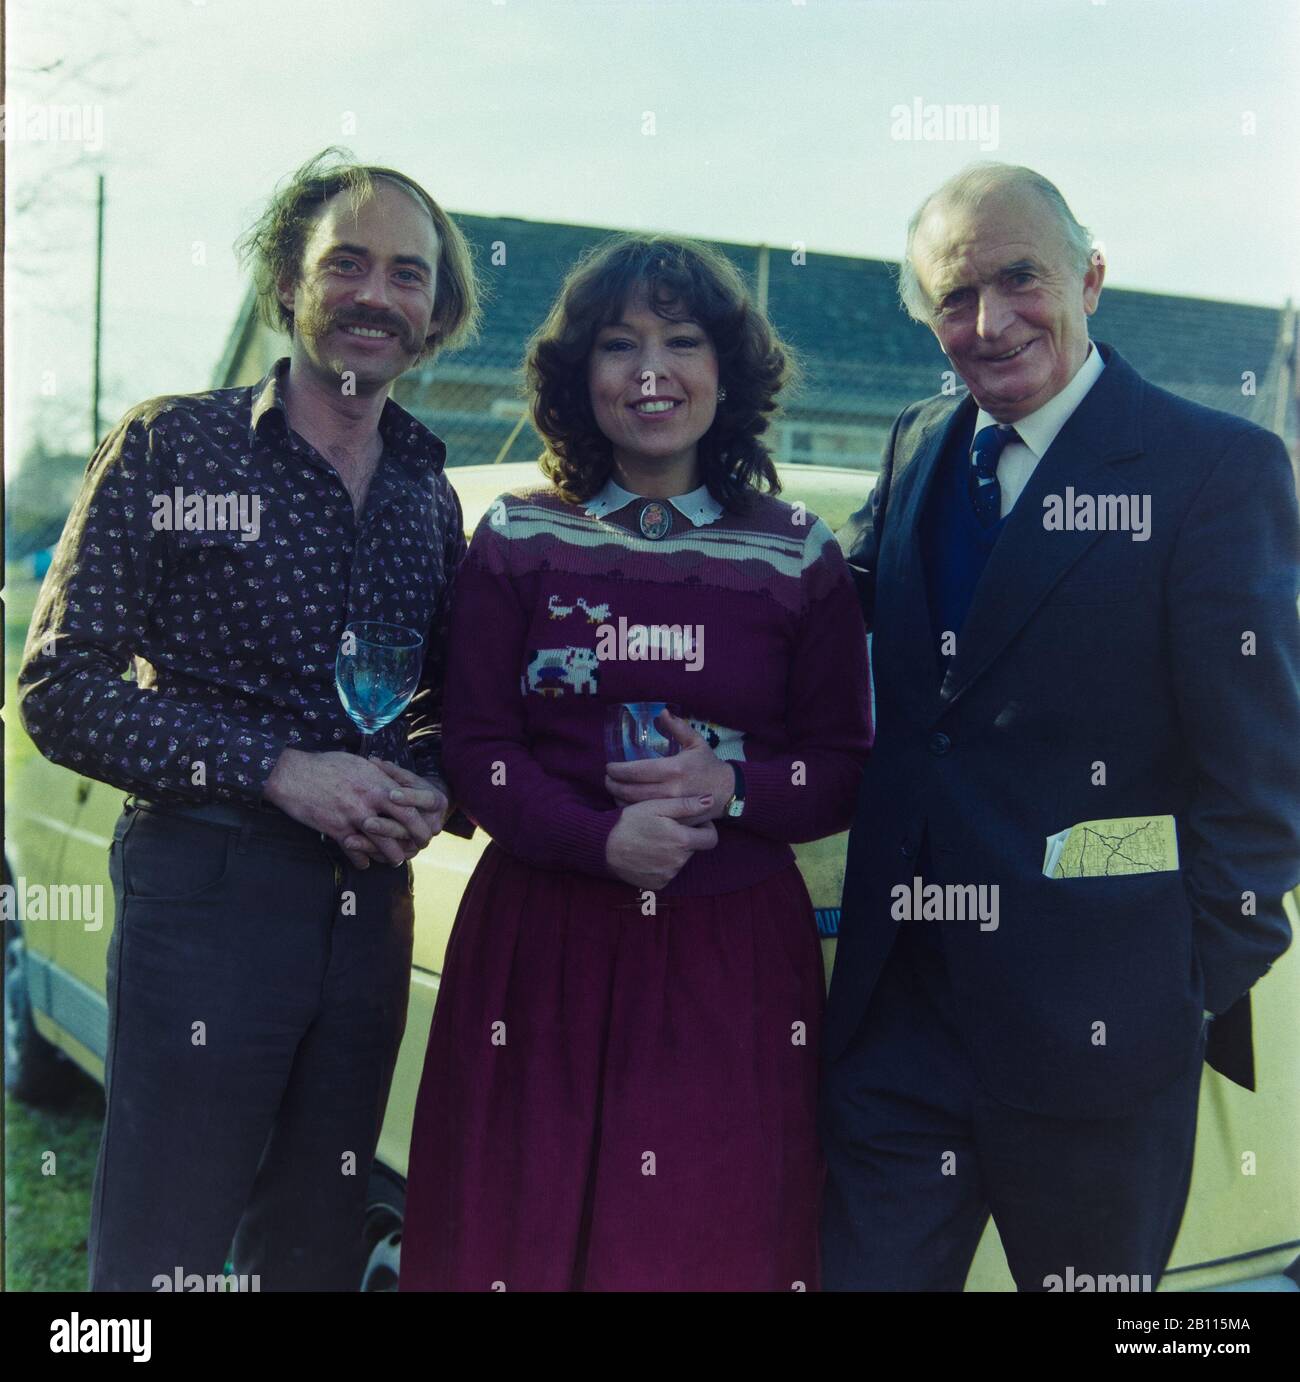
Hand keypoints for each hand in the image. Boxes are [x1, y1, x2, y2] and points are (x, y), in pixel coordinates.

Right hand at [262, 748, 436, 869]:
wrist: (292, 774)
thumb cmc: (325, 765)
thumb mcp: (358, 764)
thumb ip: (378, 776)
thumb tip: (393, 784)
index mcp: (378, 782)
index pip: (410, 804)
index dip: (421, 818)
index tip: (426, 825)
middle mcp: (370, 799)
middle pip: (404, 825)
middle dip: (415, 839)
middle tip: (419, 847)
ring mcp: (354, 816)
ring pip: (383, 845)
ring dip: (392, 856)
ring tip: (395, 860)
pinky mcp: (336, 830)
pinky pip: (356, 853)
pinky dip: (362, 860)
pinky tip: (365, 863)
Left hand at [342, 759, 449, 863]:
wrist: (424, 810)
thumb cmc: (411, 788)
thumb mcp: (405, 778)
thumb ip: (391, 772)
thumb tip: (372, 760)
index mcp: (437, 803)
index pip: (426, 800)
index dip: (409, 797)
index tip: (391, 794)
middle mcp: (432, 825)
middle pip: (411, 829)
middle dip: (387, 827)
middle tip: (366, 823)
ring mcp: (421, 842)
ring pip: (398, 847)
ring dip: (373, 844)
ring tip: (349, 840)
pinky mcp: (408, 853)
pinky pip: (388, 857)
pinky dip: (369, 853)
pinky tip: (351, 848)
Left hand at [604, 711, 732, 818]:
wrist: (728, 791)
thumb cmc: (708, 765)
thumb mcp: (696, 742)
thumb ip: (678, 727)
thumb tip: (662, 712)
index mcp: (674, 769)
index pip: (637, 771)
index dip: (618, 770)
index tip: (609, 767)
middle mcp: (671, 790)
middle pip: (631, 791)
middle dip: (613, 785)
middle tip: (606, 779)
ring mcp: (672, 808)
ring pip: (636, 806)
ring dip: (618, 799)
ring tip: (613, 790)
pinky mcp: (674, 819)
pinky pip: (647, 817)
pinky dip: (632, 811)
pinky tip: (626, 803)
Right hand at [605, 795, 718, 890]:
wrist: (602, 847)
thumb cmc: (629, 822)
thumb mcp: (655, 806)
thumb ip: (685, 804)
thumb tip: (711, 800)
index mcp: (682, 841)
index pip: (712, 839)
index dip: (705, 828)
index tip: (692, 822)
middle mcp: (678, 862)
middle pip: (695, 849)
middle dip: (686, 838)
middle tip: (666, 827)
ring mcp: (668, 876)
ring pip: (681, 860)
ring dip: (673, 850)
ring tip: (653, 839)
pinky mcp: (657, 885)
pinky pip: (668, 872)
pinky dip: (662, 864)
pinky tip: (647, 853)